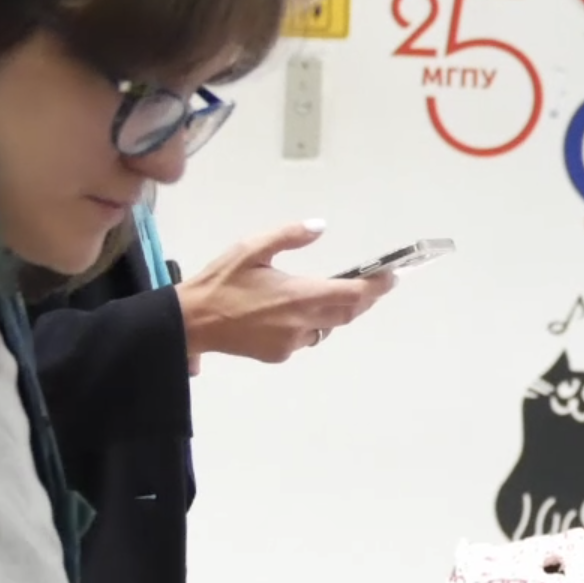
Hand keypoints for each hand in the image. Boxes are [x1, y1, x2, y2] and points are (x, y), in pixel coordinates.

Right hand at [175, 220, 395, 362]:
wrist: (192, 322)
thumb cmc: (221, 281)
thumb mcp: (252, 248)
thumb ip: (289, 236)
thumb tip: (320, 226)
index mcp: (298, 295)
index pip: (352, 295)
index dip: (376, 287)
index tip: (391, 277)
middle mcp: (301, 323)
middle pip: (347, 314)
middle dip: (364, 300)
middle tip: (377, 284)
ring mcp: (291, 343)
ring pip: (327, 328)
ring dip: (337, 312)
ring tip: (338, 293)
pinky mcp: (279, 355)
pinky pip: (306, 338)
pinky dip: (311, 324)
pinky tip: (297, 310)